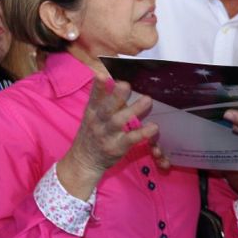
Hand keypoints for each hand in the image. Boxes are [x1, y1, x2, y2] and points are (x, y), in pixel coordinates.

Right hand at [57, 76, 158, 198]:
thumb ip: (101, 99)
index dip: (97, 87)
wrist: (83, 162)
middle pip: (105, 108)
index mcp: (92, 113)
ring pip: (118, 122)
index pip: (93, 98)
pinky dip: (142, 133)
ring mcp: (107, 136)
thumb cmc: (92, 134)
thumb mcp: (92, 116)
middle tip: (126, 84)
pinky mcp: (117, 147)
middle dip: (115, 96)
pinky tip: (153, 127)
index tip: (101, 75)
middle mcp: (98, 123)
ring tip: (147, 100)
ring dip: (133, 110)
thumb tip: (112, 79)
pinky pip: (131, 139)